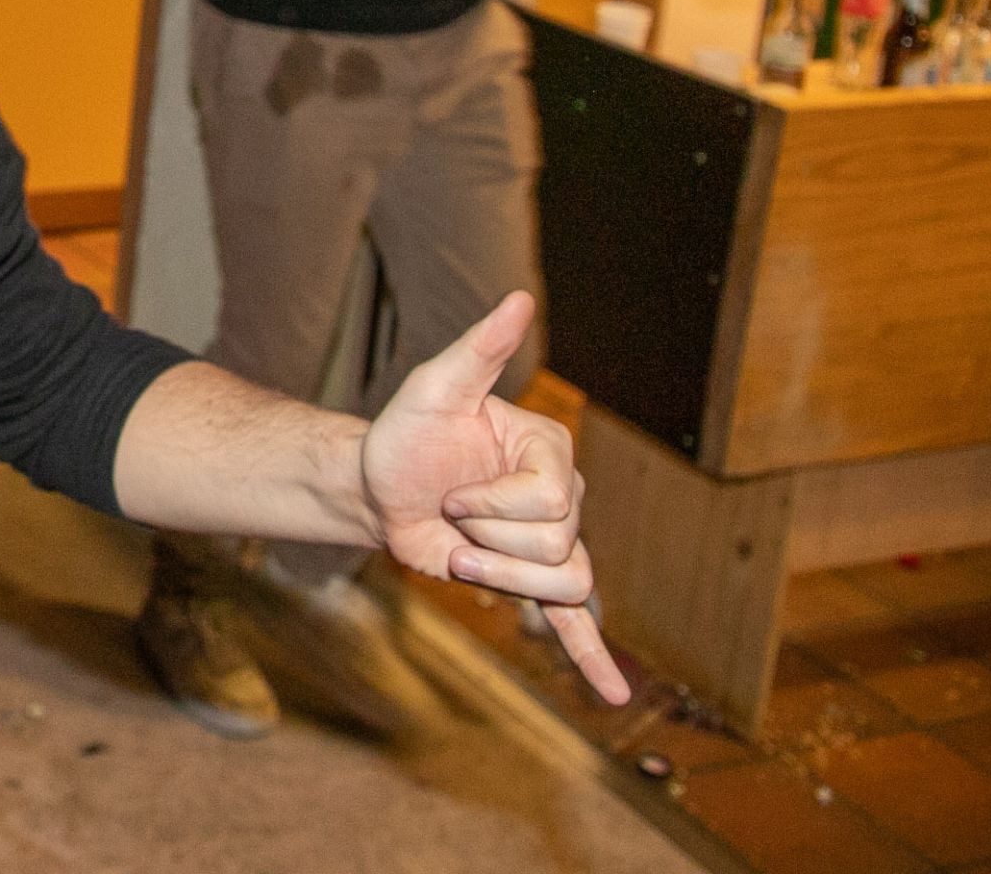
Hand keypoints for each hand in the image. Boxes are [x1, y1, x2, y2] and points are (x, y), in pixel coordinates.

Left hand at [362, 292, 629, 704]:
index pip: (551, 501)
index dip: (491, 505)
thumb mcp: (435, 387)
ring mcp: (550, 541)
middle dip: (488, 540)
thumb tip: (519, 298)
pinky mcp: (529, 581)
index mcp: (550, 452)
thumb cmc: (406, 433)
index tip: (451, 492)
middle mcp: (564, 497)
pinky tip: (612, 694)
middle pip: (555, 545)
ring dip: (504, 580)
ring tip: (463, 558)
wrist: (378, 486)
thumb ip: (480, 348)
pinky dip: (592, 657)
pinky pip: (573, 622)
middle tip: (450, 518)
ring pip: (564, 584)